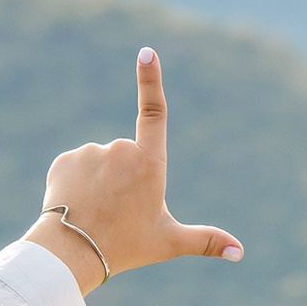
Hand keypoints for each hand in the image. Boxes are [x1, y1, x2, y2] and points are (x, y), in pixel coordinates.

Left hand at [26, 47, 244, 294]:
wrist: (72, 253)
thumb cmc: (126, 247)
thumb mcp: (169, 243)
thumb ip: (205, 240)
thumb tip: (239, 252)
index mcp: (150, 164)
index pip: (154, 112)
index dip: (151, 80)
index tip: (147, 52)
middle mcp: (121, 150)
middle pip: (127, 158)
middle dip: (124, 179)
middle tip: (117, 214)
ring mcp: (91, 152)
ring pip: (100, 163)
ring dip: (100, 182)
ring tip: (96, 212)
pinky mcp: (66, 159)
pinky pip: (76, 168)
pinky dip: (77, 184)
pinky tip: (76, 205)